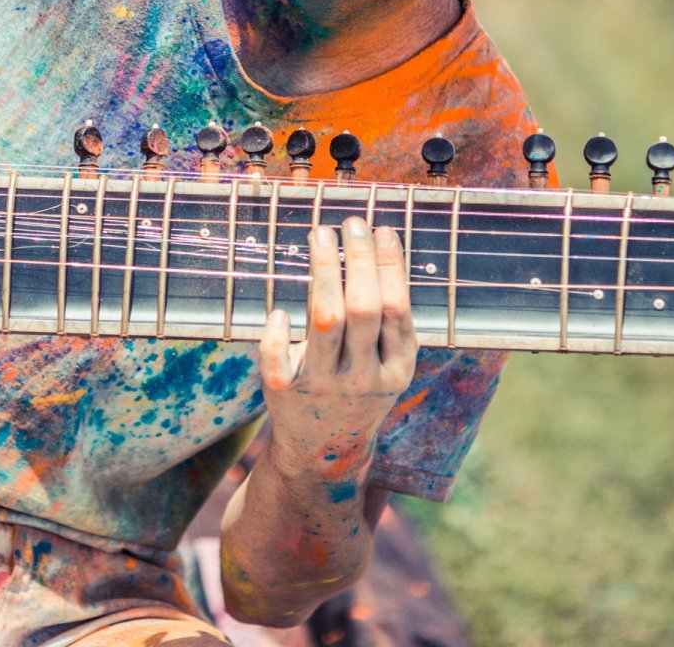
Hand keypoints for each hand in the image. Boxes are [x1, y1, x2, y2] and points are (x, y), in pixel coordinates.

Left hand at [257, 217, 417, 480]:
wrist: (324, 451)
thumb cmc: (359, 388)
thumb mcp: (389, 365)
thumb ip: (390, 320)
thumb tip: (382, 246)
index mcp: (396, 369)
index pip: (396, 307)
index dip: (389, 265)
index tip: (382, 228)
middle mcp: (363, 378)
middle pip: (364, 309)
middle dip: (359, 260)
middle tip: (351, 223)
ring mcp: (324, 386)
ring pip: (326, 320)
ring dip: (323, 271)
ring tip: (320, 235)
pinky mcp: (285, 394)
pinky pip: (278, 359)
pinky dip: (277, 333)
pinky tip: (280, 311)